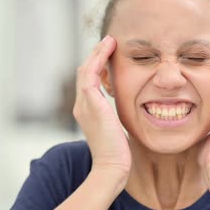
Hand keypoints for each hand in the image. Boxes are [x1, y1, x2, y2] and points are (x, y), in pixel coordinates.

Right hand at [73, 36, 131, 176]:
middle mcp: (82, 106)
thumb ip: (116, 120)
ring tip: (109, 41)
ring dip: (97, 53)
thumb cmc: (118, 155)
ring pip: (86, 69)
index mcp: (87, 113)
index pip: (89, 83)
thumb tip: (127, 115)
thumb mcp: (117, 132)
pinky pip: (90, 73)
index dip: (97, 68)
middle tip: (109, 44)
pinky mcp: (90, 102)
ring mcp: (84, 104)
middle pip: (84, 73)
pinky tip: (109, 48)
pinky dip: (98, 58)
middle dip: (96, 57)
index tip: (110, 58)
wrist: (112, 167)